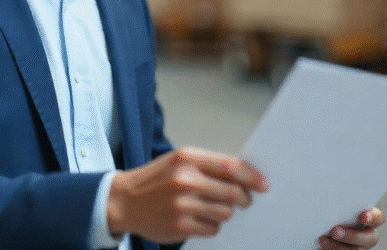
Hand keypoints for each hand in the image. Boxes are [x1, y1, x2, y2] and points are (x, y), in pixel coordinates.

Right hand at [108, 146, 268, 242]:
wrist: (124, 201)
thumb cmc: (156, 180)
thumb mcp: (179, 161)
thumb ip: (209, 165)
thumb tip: (245, 176)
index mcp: (187, 158)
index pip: (230, 166)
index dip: (251, 176)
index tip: (263, 184)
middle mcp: (184, 179)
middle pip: (232, 192)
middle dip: (243, 198)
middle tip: (243, 200)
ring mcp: (181, 204)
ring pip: (225, 213)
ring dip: (226, 213)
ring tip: (213, 208)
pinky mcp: (179, 226)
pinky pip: (213, 229)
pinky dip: (212, 225)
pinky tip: (199, 219)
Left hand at [318, 207, 384, 249]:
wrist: (321, 223)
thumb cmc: (331, 208)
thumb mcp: (338, 202)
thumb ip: (340, 201)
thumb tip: (328, 190)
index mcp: (368, 218)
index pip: (378, 218)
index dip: (373, 218)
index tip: (363, 216)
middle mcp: (366, 234)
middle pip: (369, 239)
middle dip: (352, 236)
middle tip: (335, 231)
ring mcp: (358, 246)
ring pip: (355, 249)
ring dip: (339, 246)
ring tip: (323, 240)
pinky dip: (331, 249)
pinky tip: (322, 243)